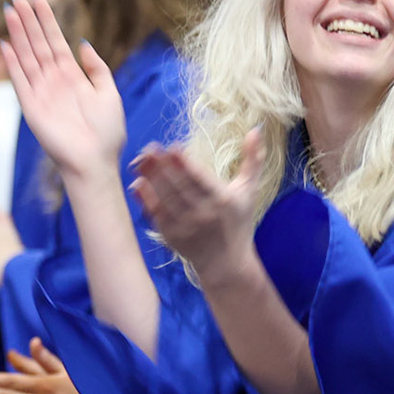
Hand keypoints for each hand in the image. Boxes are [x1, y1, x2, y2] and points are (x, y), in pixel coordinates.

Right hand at [0, 0, 126, 185]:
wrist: (96, 161)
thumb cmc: (106, 132)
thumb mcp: (109, 93)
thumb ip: (96, 67)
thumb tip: (82, 42)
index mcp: (72, 75)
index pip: (55, 40)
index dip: (46, 19)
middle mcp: (53, 80)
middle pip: (37, 43)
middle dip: (28, 19)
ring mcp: (41, 92)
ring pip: (26, 56)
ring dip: (18, 34)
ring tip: (10, 10)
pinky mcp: (32, 108)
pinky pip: (20, 81)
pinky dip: (12, 64)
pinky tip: (5, 45)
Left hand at [129, 131, 265, 284]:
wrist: (227, 264)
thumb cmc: (239, 222)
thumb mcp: (249, 191)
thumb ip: (254, 160)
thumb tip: (255, 129)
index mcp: (223, 200)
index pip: (201, 179)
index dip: (185, 164)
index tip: (173, 148)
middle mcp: (204, 214)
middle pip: (179, 186)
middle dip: (163, 167)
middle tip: (149, 148)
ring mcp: (186, 226)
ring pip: (165, 199)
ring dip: (151, 179)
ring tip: (141, 161)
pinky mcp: (172, 236)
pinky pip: (157, 215)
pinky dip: (146, 199)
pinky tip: (138, 184)